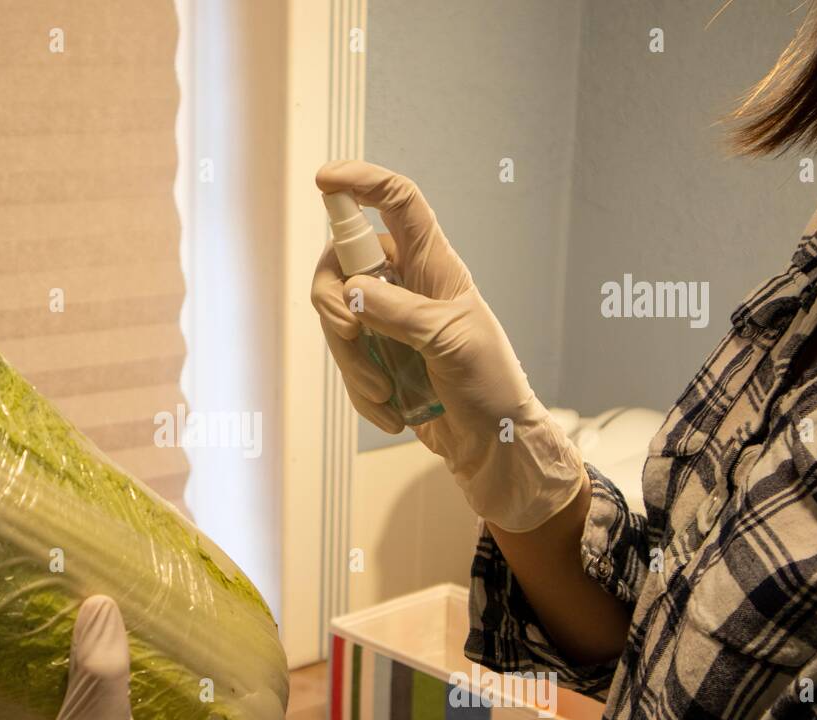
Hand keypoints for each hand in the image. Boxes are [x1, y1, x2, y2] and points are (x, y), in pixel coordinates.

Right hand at [311, 160, 583, 531]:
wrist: (492, 443)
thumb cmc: (489, 384)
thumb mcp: (451, 341)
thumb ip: (400, 311)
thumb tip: (351, 290)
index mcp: (435, 266)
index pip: (398, 203)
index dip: (362, 182)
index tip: (325, 179)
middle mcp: (406, 285)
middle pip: (342, 266)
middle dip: (335, 306)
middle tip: (350, 335)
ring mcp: (387, 322)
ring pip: (337, 320)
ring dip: (352, 362)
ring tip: (386, 394)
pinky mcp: (377, 359)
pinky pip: (345, 362)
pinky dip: (359, 391)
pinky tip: (390, 412)